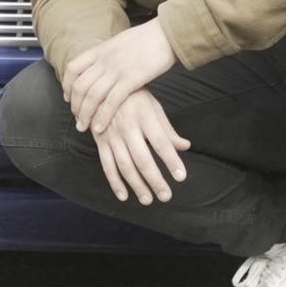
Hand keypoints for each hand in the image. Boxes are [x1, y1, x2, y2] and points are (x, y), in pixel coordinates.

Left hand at [64, 19, 175, 134]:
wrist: (166, 33)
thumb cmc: (147, 38)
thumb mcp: (119, 42)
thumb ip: (108, 54)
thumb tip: (101, 63)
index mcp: (100, 50)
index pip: (73, 68)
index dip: (66, 85)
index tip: (68, 98)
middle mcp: (104, 60)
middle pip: (80, 86)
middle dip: (75, 106)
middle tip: (77, 119)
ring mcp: (117, 70)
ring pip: (92, 96)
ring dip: (85, 114)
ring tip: (83, 127)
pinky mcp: (132, 79)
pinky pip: (111, 101)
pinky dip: (102, 116)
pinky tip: (99, 127)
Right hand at [94, 89, 190, 203]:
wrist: (100, 87)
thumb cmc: (133, 96)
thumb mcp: (152, 106)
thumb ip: (167, 129)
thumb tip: (185, 146)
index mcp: (144, 115)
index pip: (160, 142)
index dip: (171, 160)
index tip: (181, 177)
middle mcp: (127, 126)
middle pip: (142, 158)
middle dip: (155, 179)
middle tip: (166, 196)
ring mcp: (111, 135)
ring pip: (124, 165)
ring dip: (136, 185)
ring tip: (148, 200)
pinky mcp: (100, 141)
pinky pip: (107, 165)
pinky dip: (114, 182)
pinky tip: (124, 195)